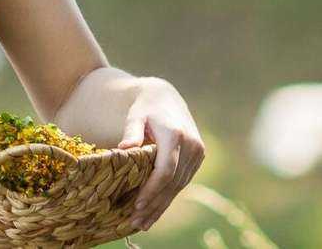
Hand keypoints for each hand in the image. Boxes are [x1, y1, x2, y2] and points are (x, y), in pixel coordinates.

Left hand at [115, 78, 205, 231]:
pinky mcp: (198, 157)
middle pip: (172, 182)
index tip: (137, 205)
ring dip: (161, 205)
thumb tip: (123, 148)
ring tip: (142, 223)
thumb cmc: (145, 108)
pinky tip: (155, 211)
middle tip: (135, 223)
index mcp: (175, 135)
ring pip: (178, 185)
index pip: (165, 170)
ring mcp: (197, 152)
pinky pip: (182, 181)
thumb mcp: (135, 116)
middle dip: (154, 204)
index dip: (152, 190)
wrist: (166, 97)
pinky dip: (169, 196)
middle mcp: (191, 145)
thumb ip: (132, 132)